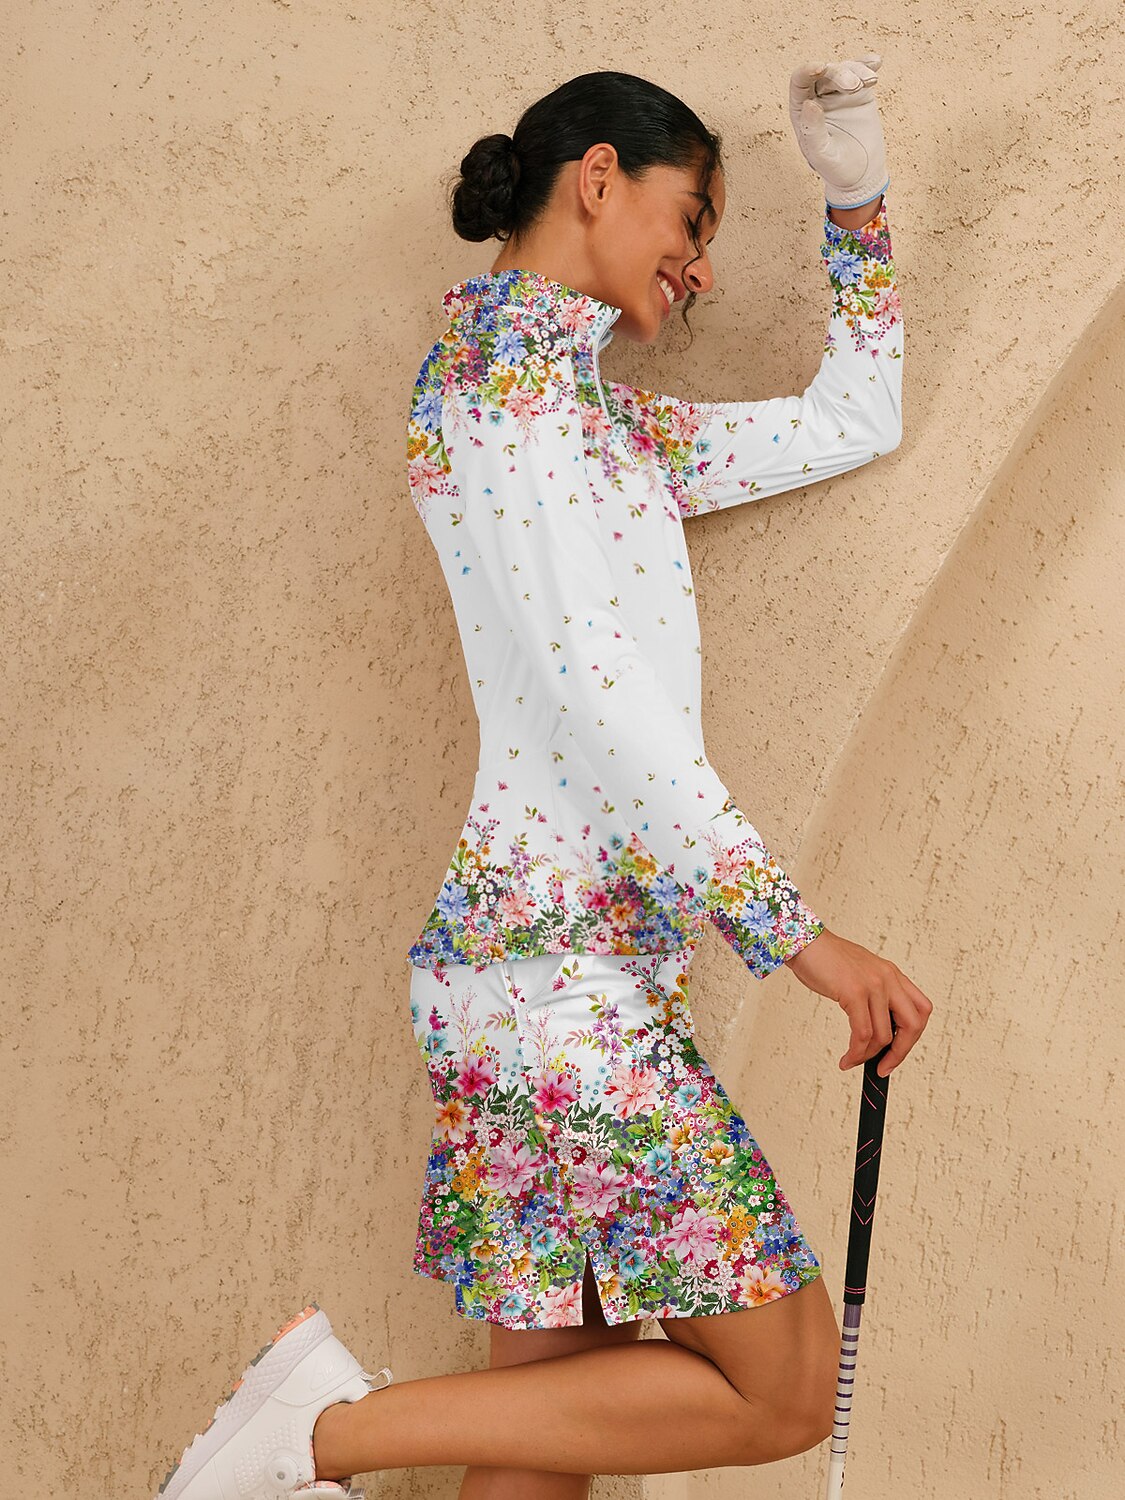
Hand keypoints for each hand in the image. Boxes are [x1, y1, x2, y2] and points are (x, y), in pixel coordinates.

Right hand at [783, 927, 931, 1076]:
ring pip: (884, 1036)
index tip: (897, 1053)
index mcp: (892, 974)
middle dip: (899, 1053)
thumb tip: (878, 1031)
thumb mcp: (860, 974)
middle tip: (883, 1067)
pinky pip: (863, 1034)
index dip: (913, 1037)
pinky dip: (856, 1052)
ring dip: (868, 1056)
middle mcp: (888, 978)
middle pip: (913, 1026)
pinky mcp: (854, 992)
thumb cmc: (826, 959)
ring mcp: (873, 985)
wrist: (803, 941)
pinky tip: (847, 1058)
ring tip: (852, 1060)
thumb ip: (874, 997)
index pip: (921, 1010)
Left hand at [787, 54, 889, 208]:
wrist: (861, 176)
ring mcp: (839, 94)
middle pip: (825, 73)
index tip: (821, 66)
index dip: (808, 70)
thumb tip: (809, 103)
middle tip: (854, 87)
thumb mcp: (822, 154)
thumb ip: (813, 131)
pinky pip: (862, 74)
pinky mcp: (859, 94)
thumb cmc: (836, 169)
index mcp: (802, 112)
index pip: (800, 82)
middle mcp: (818, 98)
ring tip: (870, 82)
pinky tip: (876, 62)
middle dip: (840, 74)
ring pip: (845, 70)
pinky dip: (868, 66)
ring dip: (857, 70)